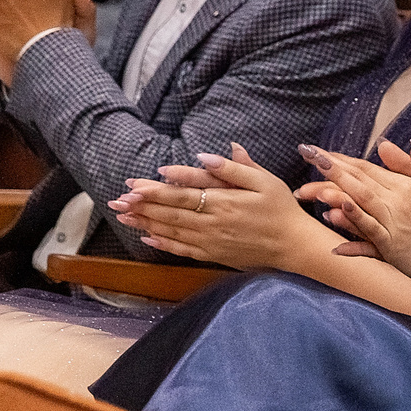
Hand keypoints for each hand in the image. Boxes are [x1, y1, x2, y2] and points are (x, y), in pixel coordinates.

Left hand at [112, 141, 329, 267]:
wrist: (294, 245)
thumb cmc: (281, 209)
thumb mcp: (265, 181)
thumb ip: (235, 168)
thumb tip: (206, 156)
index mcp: (224, 202)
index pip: (182, 195)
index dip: (155, 191)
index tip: (133, 185)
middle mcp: (212, 223)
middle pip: (170, 214)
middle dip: (141, 207)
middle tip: (116, 201)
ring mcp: (211, 242)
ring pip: (171, 231)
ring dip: (145, 224)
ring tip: (123, 217)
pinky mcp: (213, 254)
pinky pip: (182, 250)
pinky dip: (163, 244)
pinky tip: (148, 238)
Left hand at [310, 139, 410, 292]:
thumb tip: (401, 144)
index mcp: (410, 187)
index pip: (369, 168)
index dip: (343, 158)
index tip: (320, 151)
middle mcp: (399, 203)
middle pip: (357, 181)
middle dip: (328, 167)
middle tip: (305, 154)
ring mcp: (394, 227)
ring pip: (357, 204)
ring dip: (330, 194)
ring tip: (307, 187)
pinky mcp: (392, 250)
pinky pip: (366, 236)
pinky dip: (348, 229)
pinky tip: (330, 221)